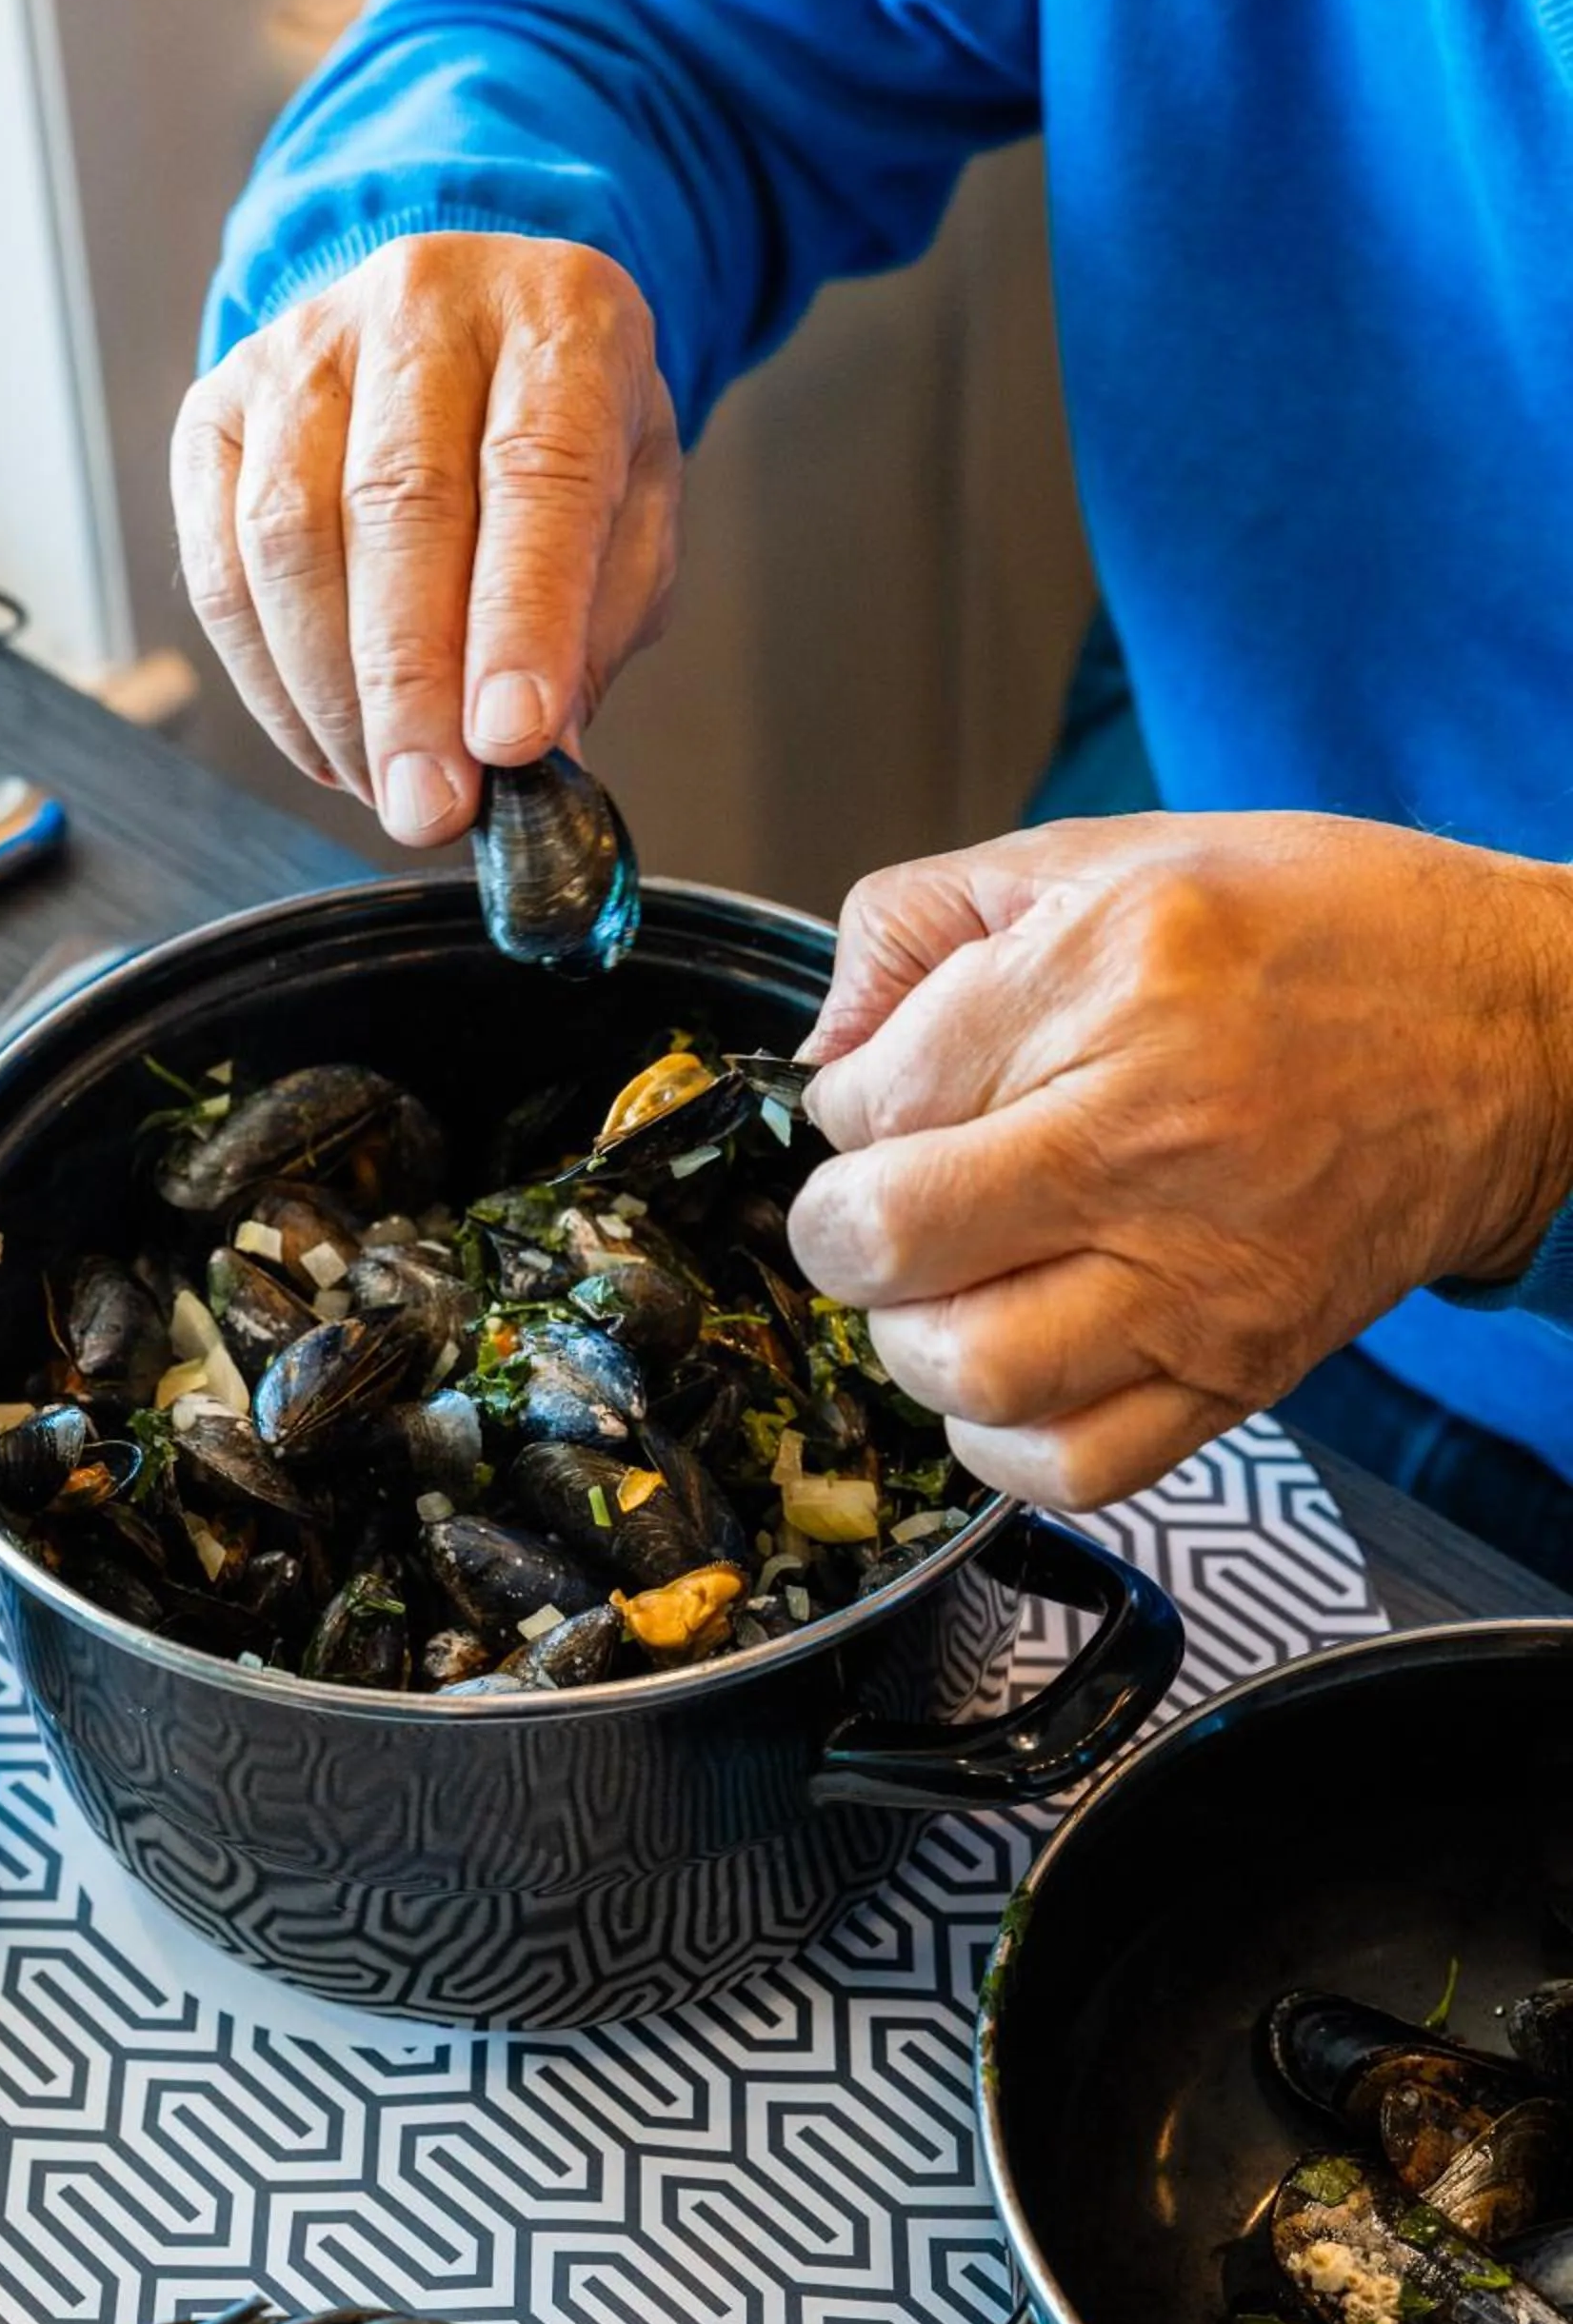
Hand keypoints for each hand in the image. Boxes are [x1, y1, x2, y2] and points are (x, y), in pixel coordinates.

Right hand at [170, 232, 680, 842]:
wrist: (469, 336)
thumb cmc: (563, 437)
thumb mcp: (634, 512)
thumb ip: (599, 623)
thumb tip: (541, 752)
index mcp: (558, 317)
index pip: (536, 470)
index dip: (520, 618)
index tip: (512, 741)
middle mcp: (421, 304)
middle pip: (397, 508)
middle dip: (412, 688)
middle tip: (430, 807)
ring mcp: (302, 349)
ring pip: (290, 539)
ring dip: (334, 696)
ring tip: (385, 788)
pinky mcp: (219, 411)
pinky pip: (222, 565)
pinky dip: (268, 681)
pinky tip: (327, 744)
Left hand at [786, 812, 1572, 1508]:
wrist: (1517, 1036)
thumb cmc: (1319, 938)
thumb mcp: (1109, 855)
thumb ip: (925, 926)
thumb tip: (820, 1055)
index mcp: (1114, 973)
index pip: (873, 1093)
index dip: (844, 1109)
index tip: (887, 1103)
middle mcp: (1154, 1129)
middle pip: (887, 1236)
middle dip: (840, 1231)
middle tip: (880, 1210)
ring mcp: (1202, 1268)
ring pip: (965, 1369)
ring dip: (913, 1341)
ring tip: (946, 1290)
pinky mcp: (1243, 1368)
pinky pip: (1072, 1468)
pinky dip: (1003, 1441)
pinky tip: (1013, 1369)